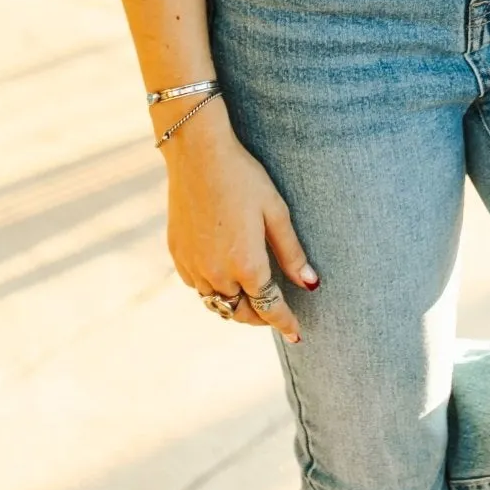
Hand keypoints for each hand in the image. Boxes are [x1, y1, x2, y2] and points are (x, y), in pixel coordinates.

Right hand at [160, 102, 318, 343]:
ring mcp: (193, 266)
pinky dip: (212, 289)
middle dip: (260, 318)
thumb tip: (311, 285)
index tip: (296, 334)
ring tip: (250, 300)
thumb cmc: (243, 177)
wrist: (197, 154)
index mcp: (247, 265)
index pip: (269, 308)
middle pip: (241, 312)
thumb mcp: (275, 211)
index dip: (285, 323)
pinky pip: (197, 286)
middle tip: (274, 314)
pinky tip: (222, 276)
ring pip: (216, 303)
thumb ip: (291, 252)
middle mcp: (217, 273)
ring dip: (234, 306)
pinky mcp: (177, 255)